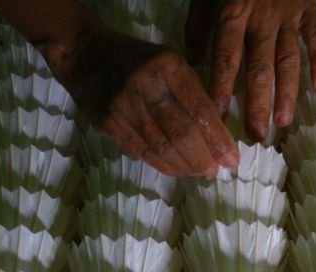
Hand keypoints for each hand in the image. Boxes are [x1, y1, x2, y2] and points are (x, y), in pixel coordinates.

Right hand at [44, 25, 238, 176]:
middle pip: (182, 134)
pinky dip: (164, 165)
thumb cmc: (139, 60)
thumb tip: (219, 135)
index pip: (200, 110)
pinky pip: (142, 152)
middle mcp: (145, 85)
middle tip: (215, 169)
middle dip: (203, 158)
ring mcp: (124, 106)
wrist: (84, 55)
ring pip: (162, 148)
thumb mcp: (171, 64)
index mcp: (168, 66)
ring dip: (186, 166)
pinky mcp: (109, 124)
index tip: (232, 158)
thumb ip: (193, 94)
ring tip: (200, 172)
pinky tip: (178, 170)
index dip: (218, 139)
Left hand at [192, 0, 315, 141]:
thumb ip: (199, 24)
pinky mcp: (308, 9)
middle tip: (256, 133)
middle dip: (258, 102)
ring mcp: (287, 14)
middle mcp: (261, 18)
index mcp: (233, 11)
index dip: (223, 86)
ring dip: (287, 92)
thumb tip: (193, 61)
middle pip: (259, 66)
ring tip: (284, 122)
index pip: (226, 56)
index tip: (219, 116)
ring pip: (289, 59)